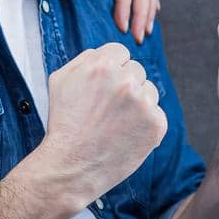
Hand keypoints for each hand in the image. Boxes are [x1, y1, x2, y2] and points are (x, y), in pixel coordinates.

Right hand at [32, 42, 167, 205]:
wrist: (71, 166)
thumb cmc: (64, 123)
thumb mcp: (61, 80)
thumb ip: (85, 59)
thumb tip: (106, 53)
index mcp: (103, 64)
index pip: (121, 52)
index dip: (112, 69)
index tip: (104, 86)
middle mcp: (126, 80)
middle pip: (137, 70)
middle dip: (125, 85)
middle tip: (108, 108)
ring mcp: (143, 103)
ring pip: (150, 91)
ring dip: (138, 102)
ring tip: (116, 122)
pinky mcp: (156, 125)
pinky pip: (157, 114)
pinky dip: (145, 123)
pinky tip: (127, 134)